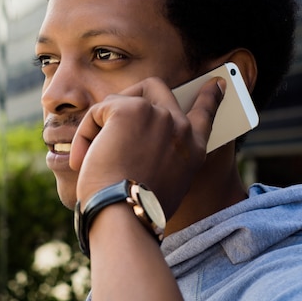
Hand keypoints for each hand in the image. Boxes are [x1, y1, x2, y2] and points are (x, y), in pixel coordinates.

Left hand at [69, 76, 224, 218]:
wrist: (124, 218)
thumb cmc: (134, 209)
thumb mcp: (163, 184)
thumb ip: (160, 155)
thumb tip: (129, 139)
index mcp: (193, 149)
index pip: (205, 112)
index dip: (209, 96)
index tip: (217, 82)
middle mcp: (179, 127)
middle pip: (154, 88)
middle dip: (128, 98)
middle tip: (109, 120)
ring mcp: (157, 115)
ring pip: (119, 100)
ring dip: (100, 126)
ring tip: (91, 158)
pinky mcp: (129, 111)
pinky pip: (99, 111)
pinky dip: (85, 133)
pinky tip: (84, 158)